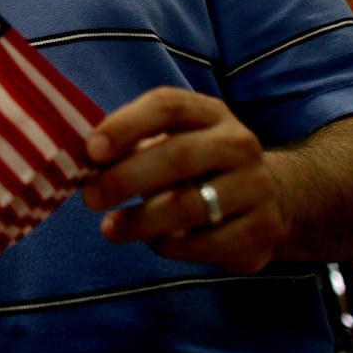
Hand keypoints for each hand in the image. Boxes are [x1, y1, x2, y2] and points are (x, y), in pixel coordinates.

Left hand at [81, 86, 289, 273]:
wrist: (269, 197)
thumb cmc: (197, 166)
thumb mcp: (171, 142)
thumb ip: (131, 145)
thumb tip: (83, 160)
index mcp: (210, 113)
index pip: (168, 106)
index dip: (126, 125)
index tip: (91, 150)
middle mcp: (239, 143)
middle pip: (177, 156)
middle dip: (125, 179)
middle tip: (89, 197)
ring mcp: (256, 187)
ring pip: (190, 205)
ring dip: (141, 221)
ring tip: (109, 229)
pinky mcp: (262, 231)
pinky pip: (206, 243)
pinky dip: (170, 246)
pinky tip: (152, 243)